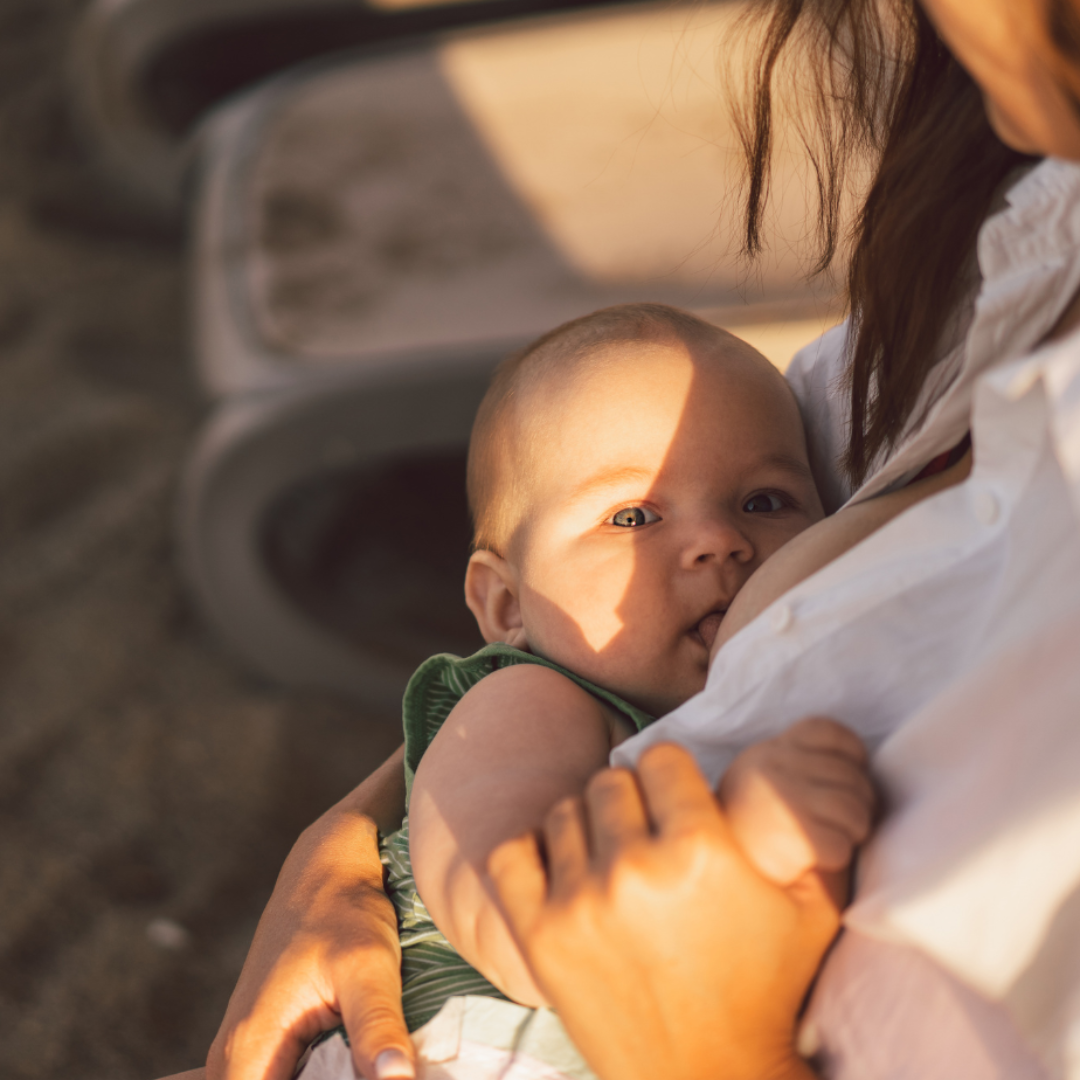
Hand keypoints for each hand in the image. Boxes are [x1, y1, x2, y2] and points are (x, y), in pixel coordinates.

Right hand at [206, 753, 414, 1079]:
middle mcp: (233, 1061)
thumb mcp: (369, 967)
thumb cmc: (346, 909)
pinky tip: (358, 1068)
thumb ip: (378, 1029)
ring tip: (371, 1066)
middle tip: (375, 1070)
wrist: (327, 864)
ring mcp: (244, 1053)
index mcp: (248, 1052)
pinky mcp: (264, 1043)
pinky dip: (323, 1078)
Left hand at [488, 743, 835, 1079]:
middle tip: (645, 836)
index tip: (677, 805)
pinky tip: (564, 874)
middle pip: (610, 781)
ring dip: (588, 829)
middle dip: (632, 802)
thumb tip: (796, 762)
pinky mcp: (540, 936)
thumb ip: (805, 830)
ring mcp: (581, 902)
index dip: (673, 778)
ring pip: (565, 811)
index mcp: (702, 849)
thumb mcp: (814, 908)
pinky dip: (533, 854)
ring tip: (610, 861)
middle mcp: (636, 867)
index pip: (662, 758)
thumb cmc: (767, 990)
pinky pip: (513, 853)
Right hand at [719, 718, 874, 884]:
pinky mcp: (793, 837)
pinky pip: (841, 846)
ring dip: (853, 832)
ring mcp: (784, 799)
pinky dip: (836, 856)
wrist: (717, 861)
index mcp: (772, 748)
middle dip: (859, 804)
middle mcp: (775, 766)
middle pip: (853, 778)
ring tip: (831, 836)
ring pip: (855, 812)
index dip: (853, 755)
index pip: (831, 732)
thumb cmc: (753, 821)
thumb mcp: (766, 775)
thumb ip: (803, 760)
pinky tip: (815, 856)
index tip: (847, 777)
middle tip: (841, 820)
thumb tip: (861, 771)